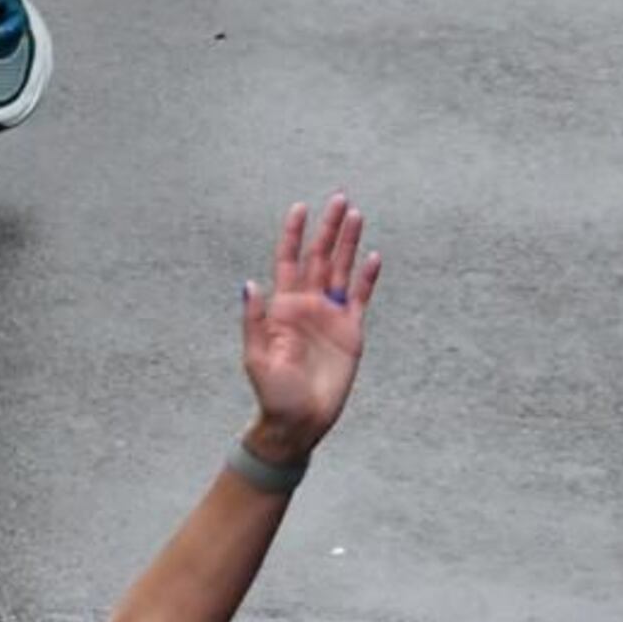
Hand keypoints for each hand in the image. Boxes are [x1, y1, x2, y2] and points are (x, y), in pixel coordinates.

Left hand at [240, 196, 380, 455]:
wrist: (298, 423)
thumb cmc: (273, 394)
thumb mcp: (257, 359)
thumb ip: (255, 321)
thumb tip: (249, 284)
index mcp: (283, 307)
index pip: (289, 261)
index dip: (294, 234)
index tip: (301, 208)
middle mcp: (308, 305)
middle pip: (320, 257)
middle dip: (328, 228)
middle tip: (340, 198)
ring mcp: (330, 316)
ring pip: (341, 270)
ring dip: (349, 244)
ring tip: (357, 215)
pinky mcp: (350, 332)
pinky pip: (360, 298)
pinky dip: (367, 278)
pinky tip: (373, 257)